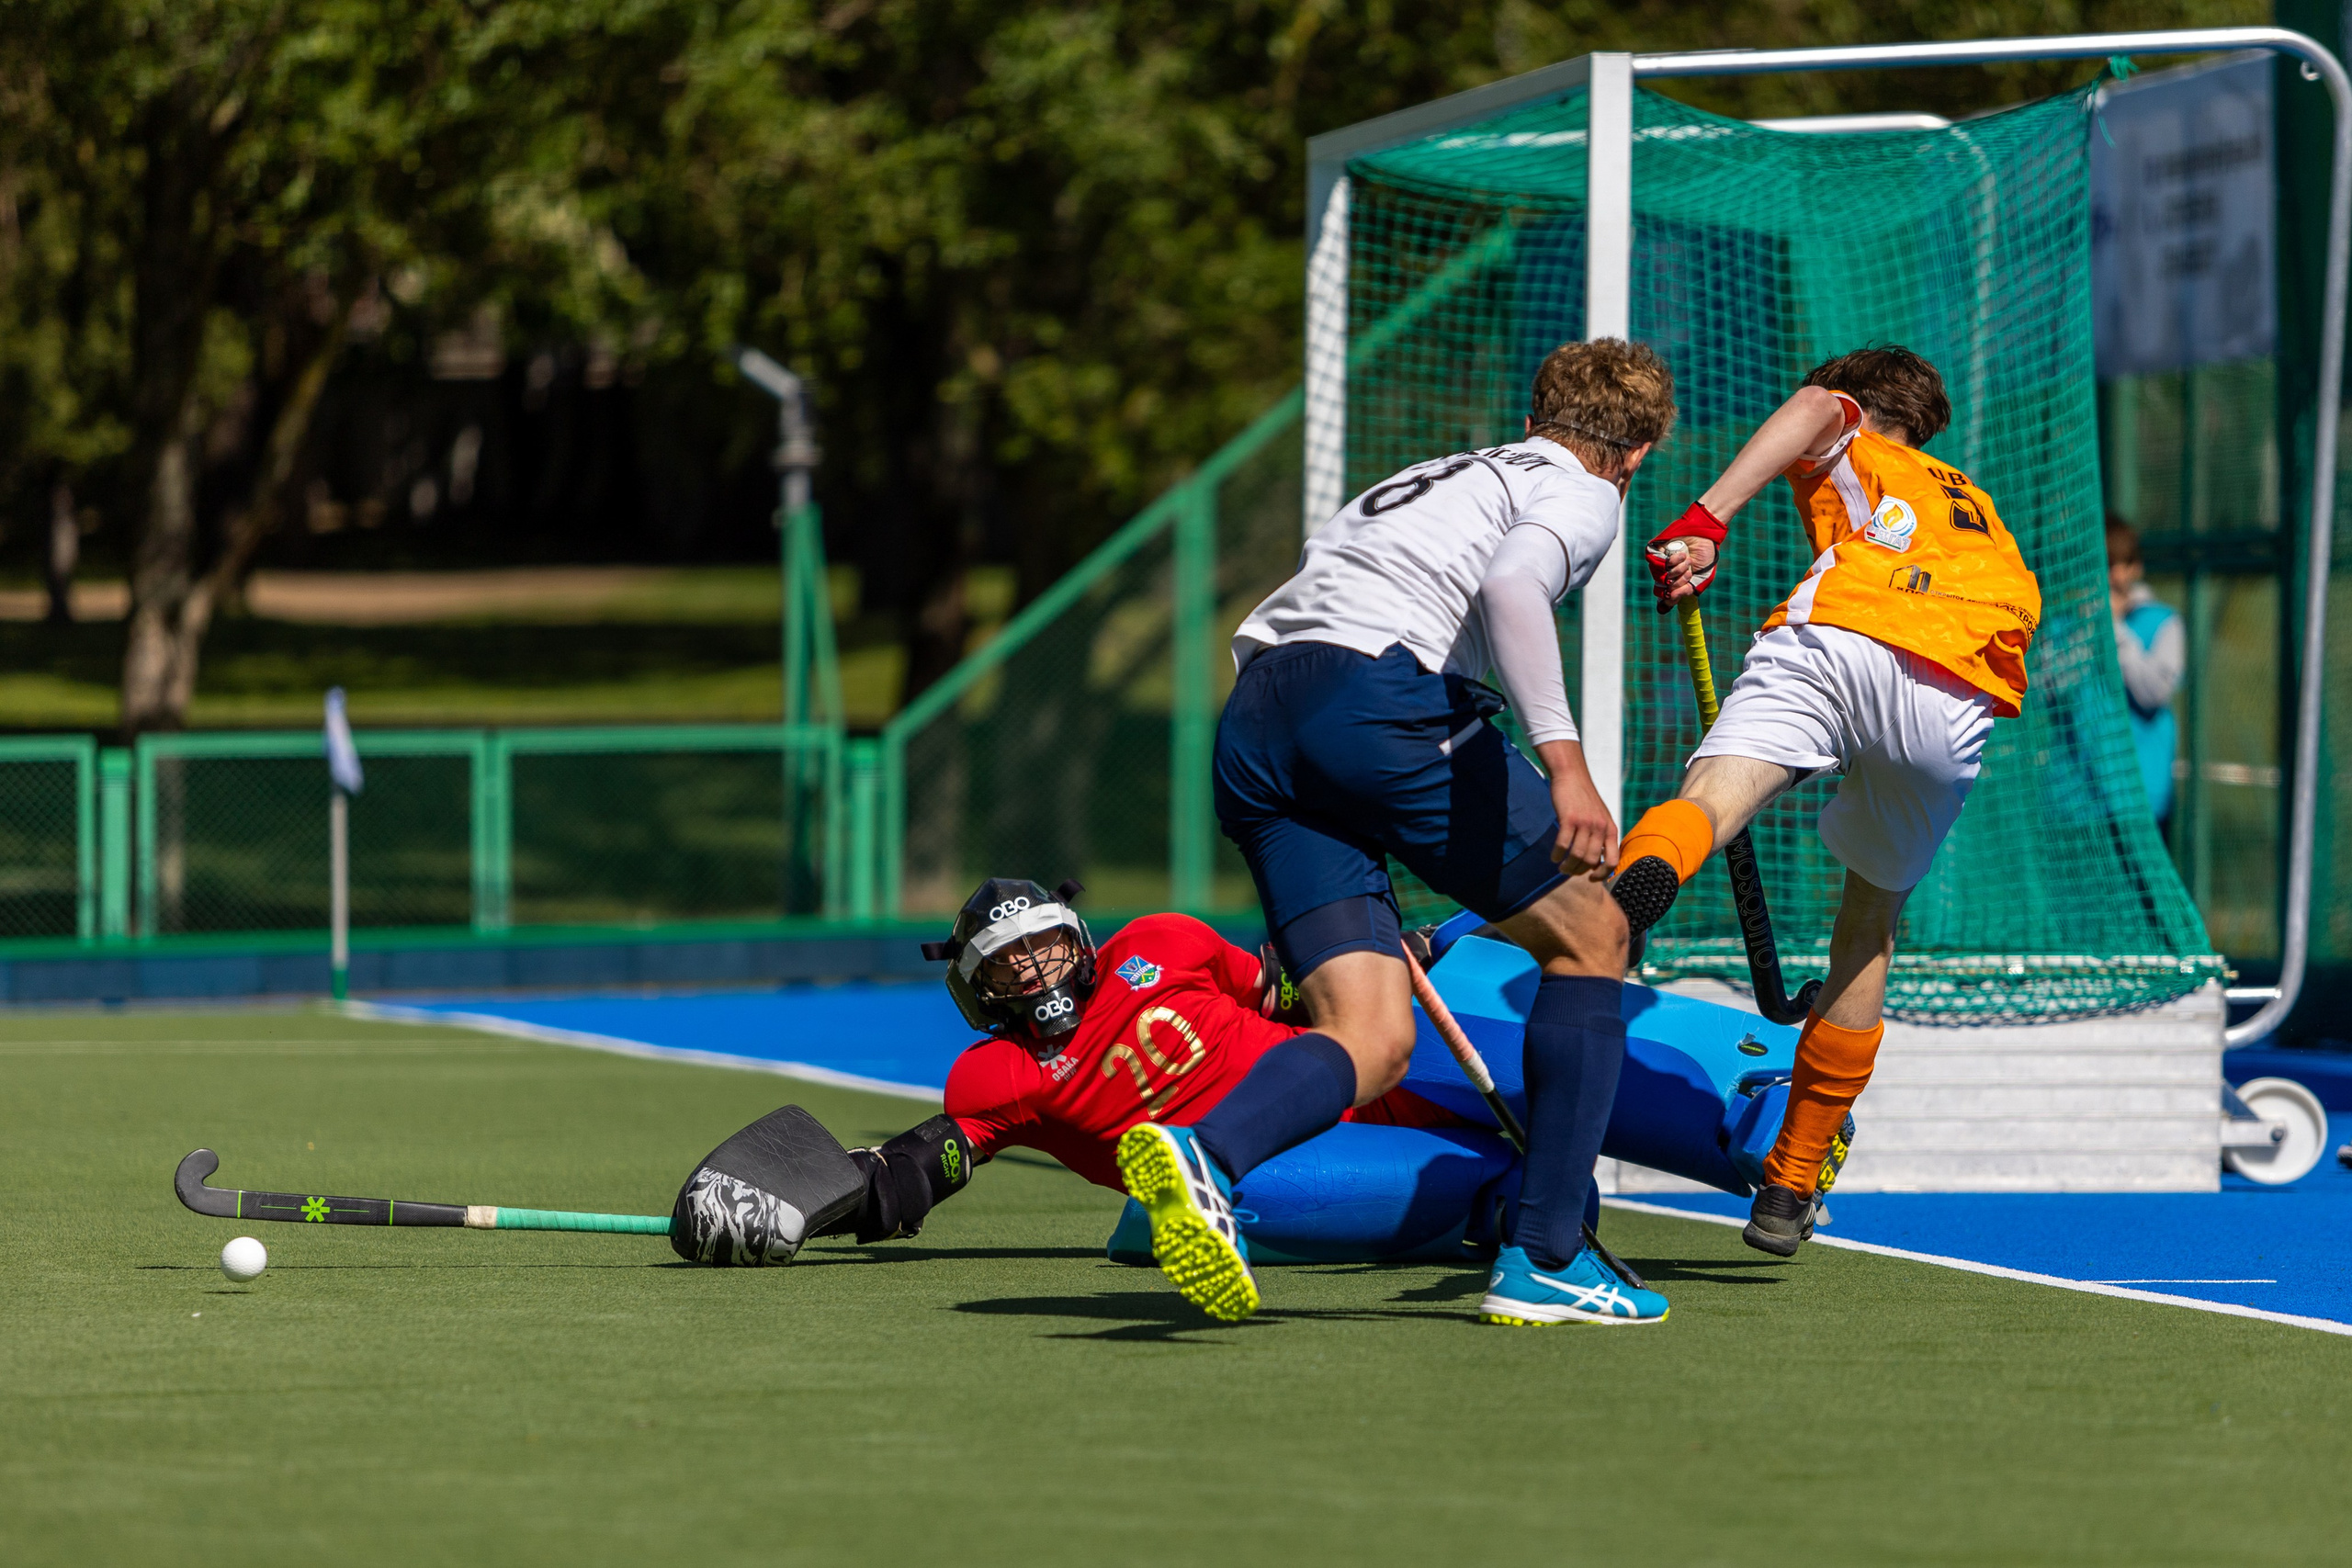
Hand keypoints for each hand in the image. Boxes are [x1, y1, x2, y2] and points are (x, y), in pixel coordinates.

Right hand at [1534, 740, 1617, 877]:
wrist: (1572, 775)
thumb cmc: (1584, 798)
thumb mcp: (1600, 817)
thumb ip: (1600, 836)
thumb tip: (1595, 861)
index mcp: (1610, 829)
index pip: (1612, 860)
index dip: (1602, 874)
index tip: (1591, 879)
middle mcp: (1600, 828)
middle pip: (1590, 861)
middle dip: (1578, 871)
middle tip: (1568, 871)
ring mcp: (1585, 823)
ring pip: (1577, 855)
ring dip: (1567, 866)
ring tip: (1560, 866)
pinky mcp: (1569, 819)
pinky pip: (1563, 844)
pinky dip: (1557, 854)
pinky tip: (1554, 856)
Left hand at [1643, 502, 1726, 610]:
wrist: (1706, 536)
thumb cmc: (1704, 556)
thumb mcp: (1701, 578)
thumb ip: (1688, 590)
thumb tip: (1671, 598)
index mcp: (1674, 582)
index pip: (1664, 597)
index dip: (1668, 600)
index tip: (1674, 597)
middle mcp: (1664, 574)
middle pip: (1661, 589)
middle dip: (1677, 584)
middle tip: (1689, 575)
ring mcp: (1659, 563)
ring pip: (1660, 576)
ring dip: (1677, 571)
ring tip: (1688, 561)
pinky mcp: (1655, 551)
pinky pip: (1657, 563)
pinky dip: (1672, 562)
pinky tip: (1682, 556)